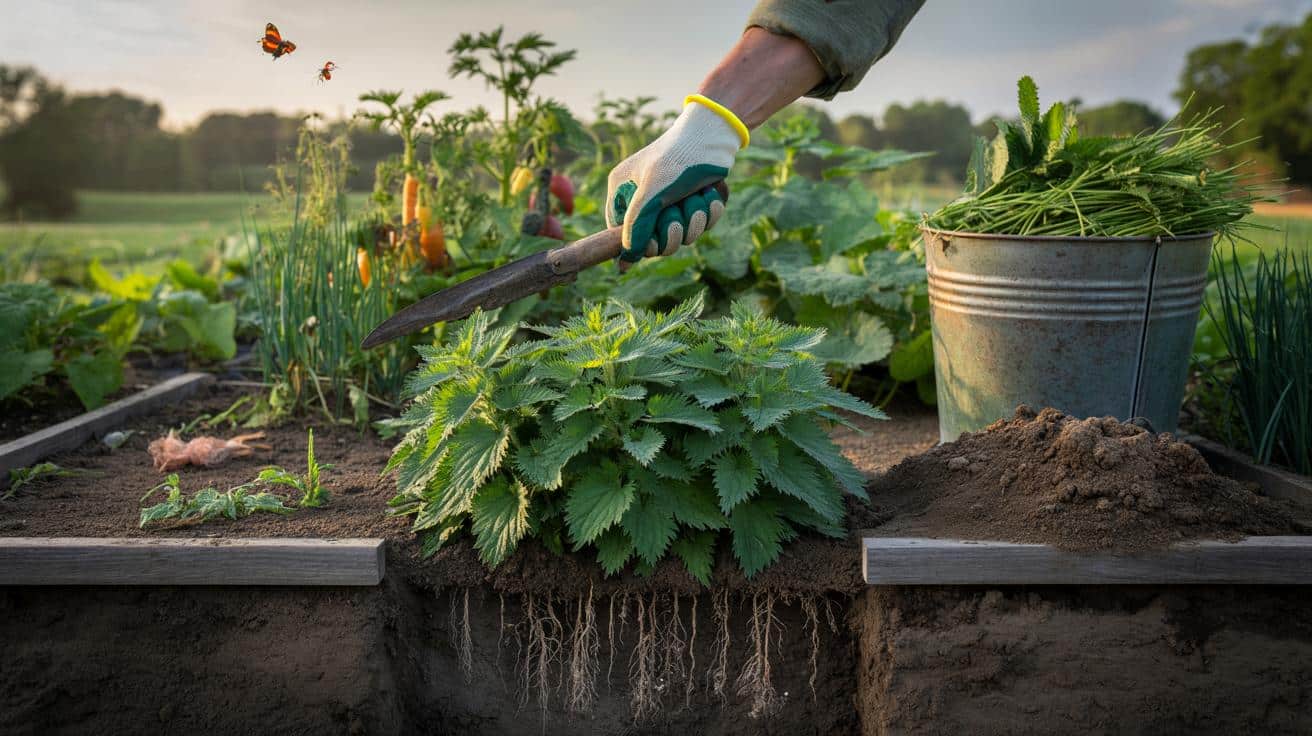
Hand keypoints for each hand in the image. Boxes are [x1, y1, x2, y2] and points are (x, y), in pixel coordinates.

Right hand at [606, 99, 743, 268]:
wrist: (714, 135)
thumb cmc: (676, 159)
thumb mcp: (650, 194)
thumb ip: (636, 227)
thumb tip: (625, 261)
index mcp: (624, 191)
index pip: (620, 232)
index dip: (637, 243)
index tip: (651, 243)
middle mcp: (644, 198)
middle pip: (654, 241)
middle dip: (670, 233)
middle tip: (676, 219)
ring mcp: (670, 202)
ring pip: (681, 236)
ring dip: (693, 221)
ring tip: (696, 199)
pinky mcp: (694, 202)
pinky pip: (701, 225)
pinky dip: (708, 213)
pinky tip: (709, 195)